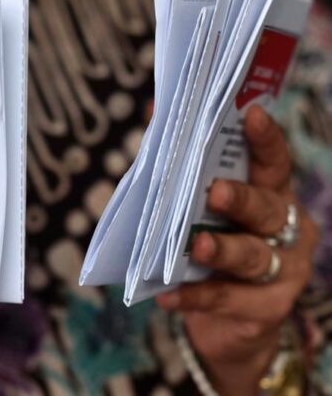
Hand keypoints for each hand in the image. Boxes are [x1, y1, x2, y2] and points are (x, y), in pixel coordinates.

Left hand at [157, 105, 319, 394]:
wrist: (227, 325)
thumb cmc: (211, 251)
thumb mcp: (198, 210)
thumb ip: (181, 168)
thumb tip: (154, 115)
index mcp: (271, 195)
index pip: (273, 163)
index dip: (265, 139)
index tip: (252, 114)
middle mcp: (285, 229)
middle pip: (266, 208)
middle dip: (240, 199)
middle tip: (214, 191)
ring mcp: (283, 271)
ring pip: (253, 256)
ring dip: (222, 250)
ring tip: (196, 246)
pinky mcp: (266, 308)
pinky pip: (228, 300)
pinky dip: (195, 297)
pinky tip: (168, 296)